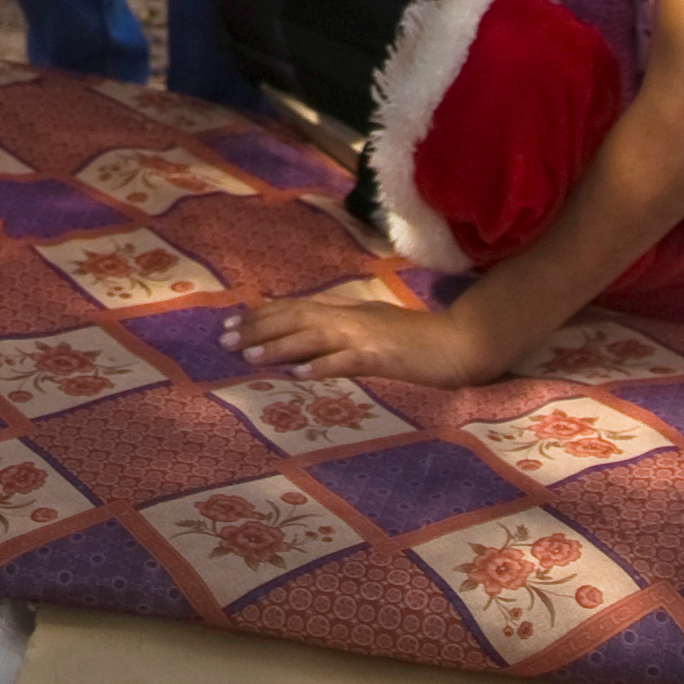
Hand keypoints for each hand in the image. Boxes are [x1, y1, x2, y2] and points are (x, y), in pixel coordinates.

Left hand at [229, 281, 512, 384]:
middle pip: (296, 317)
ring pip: (313, 336)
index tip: (231, 323)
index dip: (262, 314)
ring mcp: (365, 335)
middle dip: (258, 327)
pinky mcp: (381, 357)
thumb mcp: (375, 331)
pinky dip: (320, 366)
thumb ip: (345, 334)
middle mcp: (351, 317)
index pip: (296, 308)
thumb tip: (310, 345)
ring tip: (249, 355)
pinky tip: (298, 375)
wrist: (460, 344)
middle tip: (224, 339)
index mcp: (348, 310)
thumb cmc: (419, 342)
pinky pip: (345, 361)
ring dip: (279, 345)